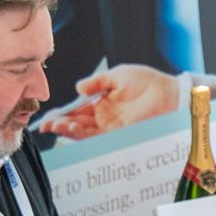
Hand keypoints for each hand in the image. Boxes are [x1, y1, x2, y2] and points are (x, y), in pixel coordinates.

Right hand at [38, 65, 215, 139]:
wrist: (169, 92)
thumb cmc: (148, 82)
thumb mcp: (117, 76)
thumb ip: (97, 82)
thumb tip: (78, 88)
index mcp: (101, 105)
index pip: (76, 113)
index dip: (61, 116)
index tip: (46, 118)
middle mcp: (104, 119)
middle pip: (77, 126)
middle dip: (60, 126)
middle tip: (47, 125)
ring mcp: (112, 129)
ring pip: (85, 135)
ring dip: (69, 132)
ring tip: (58, 127)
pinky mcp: (121, 136)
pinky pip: (98, 139)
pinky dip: (84, 137)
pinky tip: (73, 132)